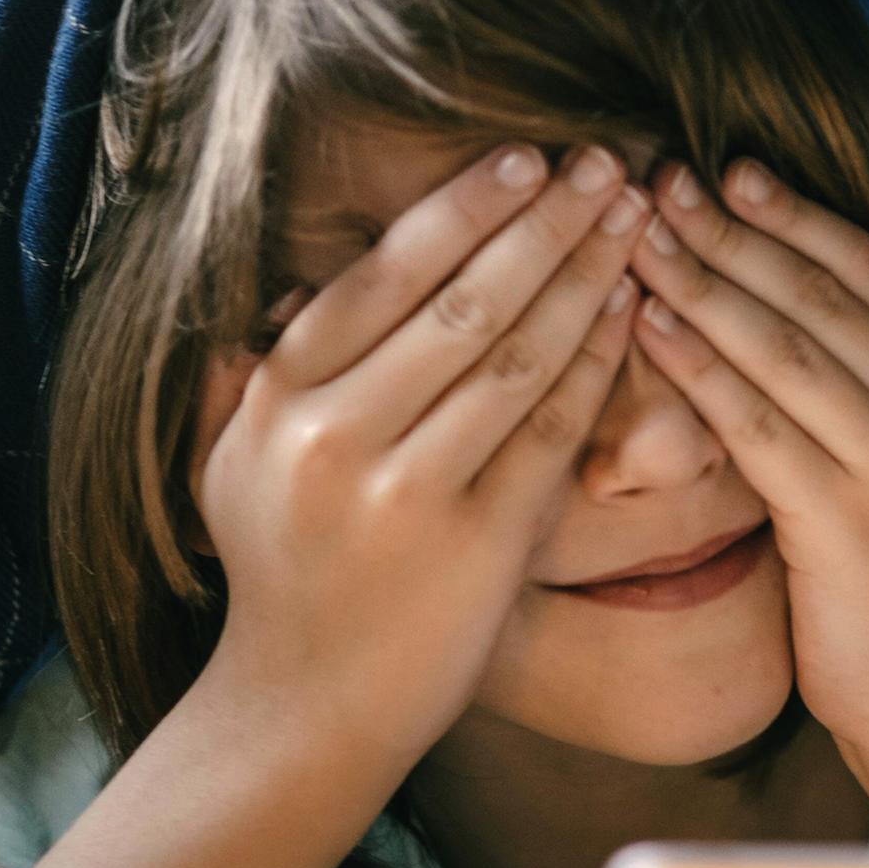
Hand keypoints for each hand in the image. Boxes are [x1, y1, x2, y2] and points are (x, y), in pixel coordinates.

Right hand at [193, 142, 642, 771]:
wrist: (304, 710)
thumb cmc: (284, 577)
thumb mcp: (233, 468)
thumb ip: (251, 379)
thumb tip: (286, 289)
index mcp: (278, 400)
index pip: (384, 278)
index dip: (463, 210)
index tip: (527, 157)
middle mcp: (335, 438)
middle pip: (464, 304)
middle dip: (544, 225)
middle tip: (607, 163)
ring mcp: (408, 494)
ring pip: (518, 358)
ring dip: (586, 279)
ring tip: (636, 222)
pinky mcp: (476, 546)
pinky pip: (551, 434)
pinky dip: (597, 366)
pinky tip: (635, 313)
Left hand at [626, 158, 868, 842]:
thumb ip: (836, 384)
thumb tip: (749, 303)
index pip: (858, 263)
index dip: (786, 210)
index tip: (716, 163)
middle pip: (815, 289)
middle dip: (728, 229)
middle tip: (651, 176)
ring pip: (784, 343)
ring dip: (701, 280)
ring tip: (631, 233)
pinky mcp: (851, 515)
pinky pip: (760, 423)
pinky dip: (698, 368)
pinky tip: (646, 329)